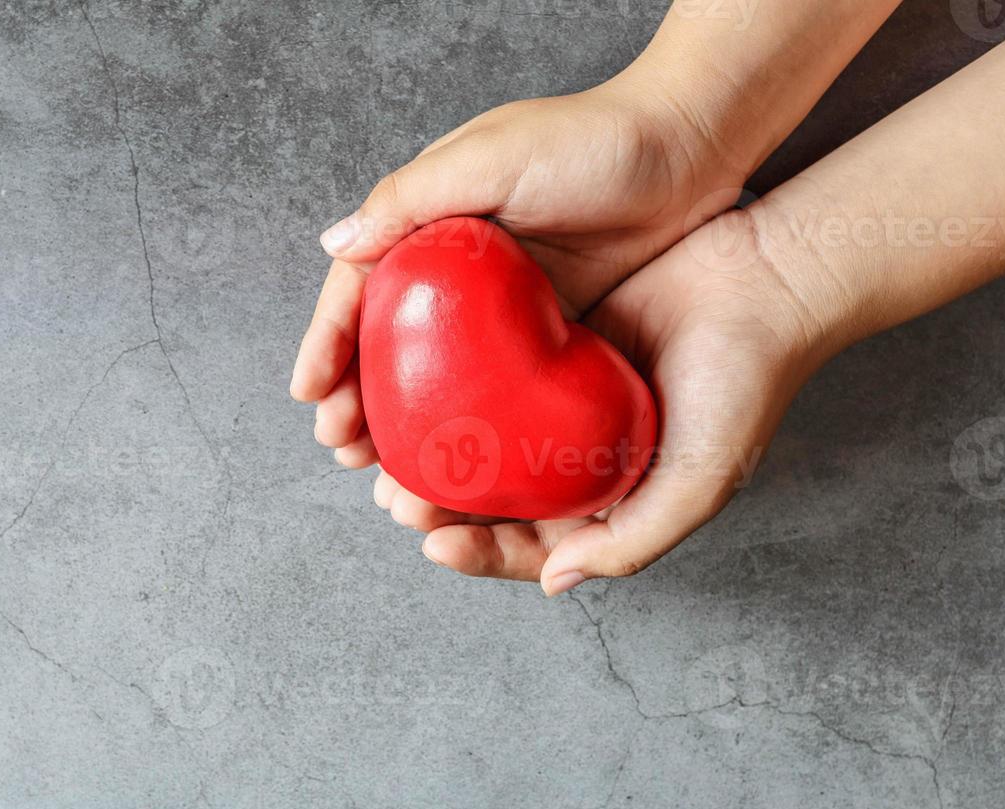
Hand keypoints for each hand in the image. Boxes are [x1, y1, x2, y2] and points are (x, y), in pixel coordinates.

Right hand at [289, 71, 755, 469]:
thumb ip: (412, 197)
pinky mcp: (547, 330)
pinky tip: (458, 462)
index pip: (359, 288)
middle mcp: (455, 267)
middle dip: (357, 400)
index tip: (311, 395)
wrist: (693, 148)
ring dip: (406, 426)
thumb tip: (334, 245)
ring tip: (388, 473)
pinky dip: (469, 426)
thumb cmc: (594, 138)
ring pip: (436, 377)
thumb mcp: (493, 156)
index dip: (328, 341)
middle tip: (346, 451)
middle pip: (387, 345)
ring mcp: (501, 305)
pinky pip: (495, 388)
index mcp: (429, 222)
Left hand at [393, 208, 823, 592]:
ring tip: (390, 460)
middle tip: (398, 501)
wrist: (763, 279)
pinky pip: (490, 375)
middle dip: (442, 509)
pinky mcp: (551, 347)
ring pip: (483, 442)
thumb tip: (554, 580)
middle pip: (495, 500)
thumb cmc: (744, 383)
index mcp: (611, 503)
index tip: (437, 544)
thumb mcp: (699, 480)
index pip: (534, 546)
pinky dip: (453, 389)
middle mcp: (580, 460)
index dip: (483, 554)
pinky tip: (416, 391)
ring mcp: (561, 404)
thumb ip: (632, 541)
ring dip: (435, 456)